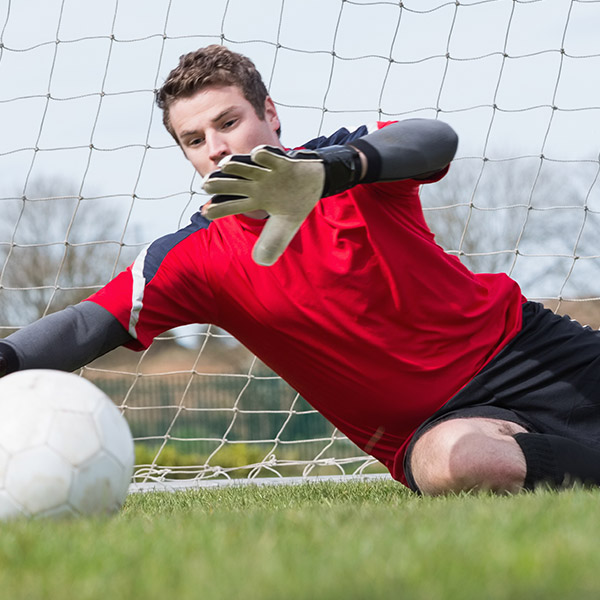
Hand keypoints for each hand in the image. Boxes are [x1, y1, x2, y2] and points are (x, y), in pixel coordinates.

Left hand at [202, 146, 325, 265]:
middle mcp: (257, 185)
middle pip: (233, 184)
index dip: (219, 209)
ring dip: (235, 166)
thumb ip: (272, 243)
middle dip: (219, 184)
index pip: (232, 205)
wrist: (316, 181)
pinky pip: (271, 157)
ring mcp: (268, 173)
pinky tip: (257, 156)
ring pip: (247, 168)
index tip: (205, 212)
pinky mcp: (283, 163)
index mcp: (255, 199)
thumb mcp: (284, 227)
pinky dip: (264, 156)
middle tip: (206, 184)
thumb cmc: (295, 202)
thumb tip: (260, 262)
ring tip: (224, 165)